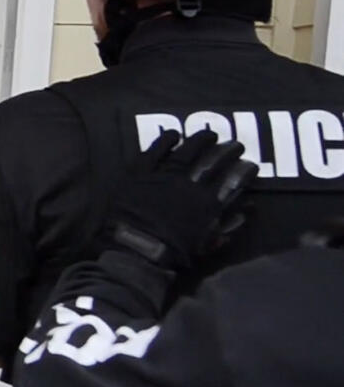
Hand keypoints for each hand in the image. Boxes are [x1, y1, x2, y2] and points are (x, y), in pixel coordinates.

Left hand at [106, 130, 257, 268]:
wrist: (134, 250)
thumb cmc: (171, 253)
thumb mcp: (206, 244)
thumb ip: (228, 226)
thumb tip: (249, 209)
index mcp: (207, 205)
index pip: (232, 182)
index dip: (244, 172)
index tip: (251, 165)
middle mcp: (189, 186)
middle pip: (213, 163)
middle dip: (228, 152)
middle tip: (237, 143)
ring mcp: (163, 176)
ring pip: (186, 152)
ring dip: (200, 141)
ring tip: (210, 134)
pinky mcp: (140, 173)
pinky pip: (154, 152)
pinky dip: (165, 142)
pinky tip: (174, 134)